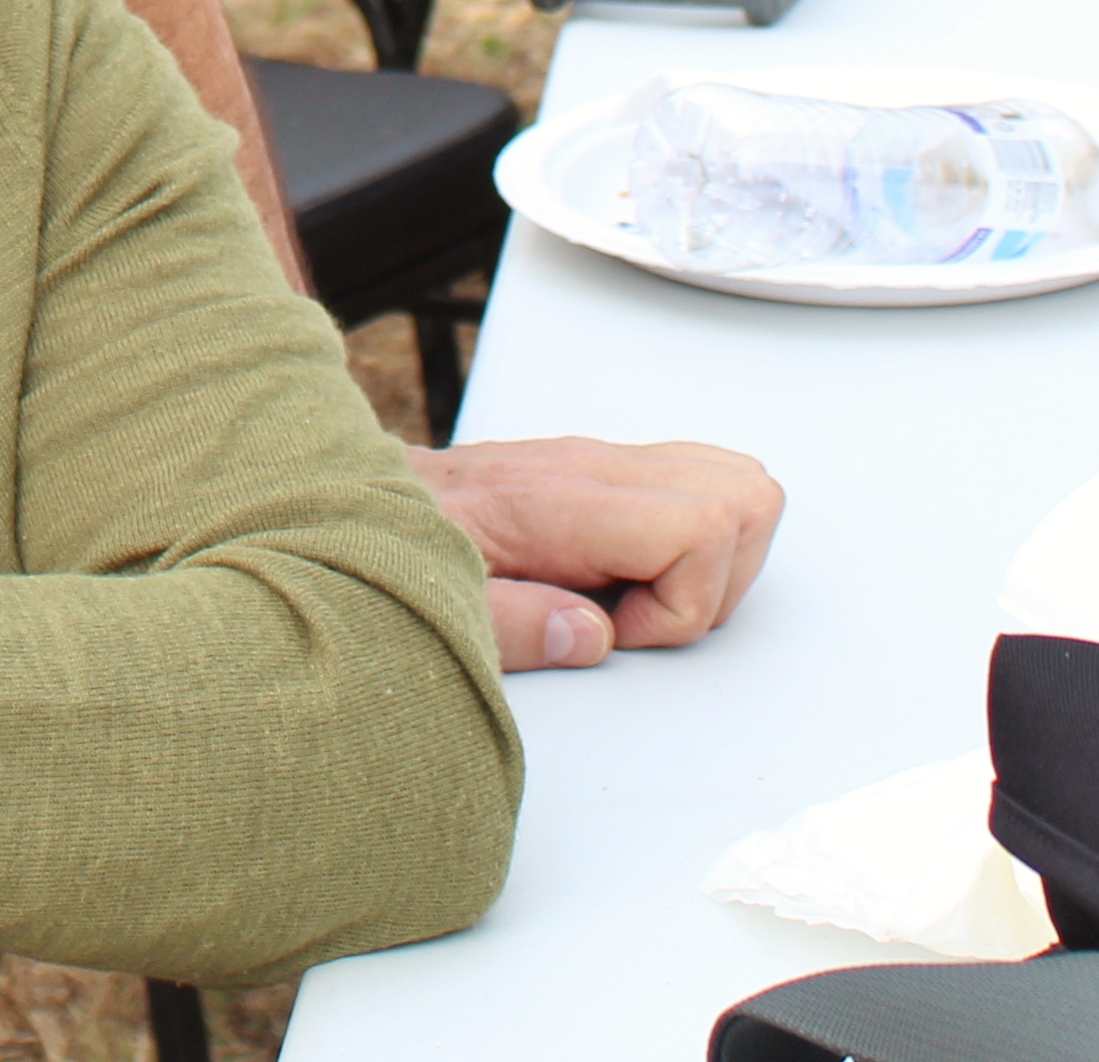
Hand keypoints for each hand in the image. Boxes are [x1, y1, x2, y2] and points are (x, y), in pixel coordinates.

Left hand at [404, 434, 783, 669]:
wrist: (356, 501)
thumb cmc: (392, 550)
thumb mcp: (436, 601)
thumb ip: (511, 625)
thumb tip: (591, 637)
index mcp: (555, 499)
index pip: (700, 526)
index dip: (683, 604)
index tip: (612, 631)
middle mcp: (591, 466)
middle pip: (742, 496)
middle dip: (720, 581)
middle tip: (635, 618)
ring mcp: (603, 461)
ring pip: (735, 484)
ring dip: (716, 559)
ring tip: (634, 600)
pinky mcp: (604, 470)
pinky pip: (697, 487)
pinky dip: (693, 541)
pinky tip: (627, 579)